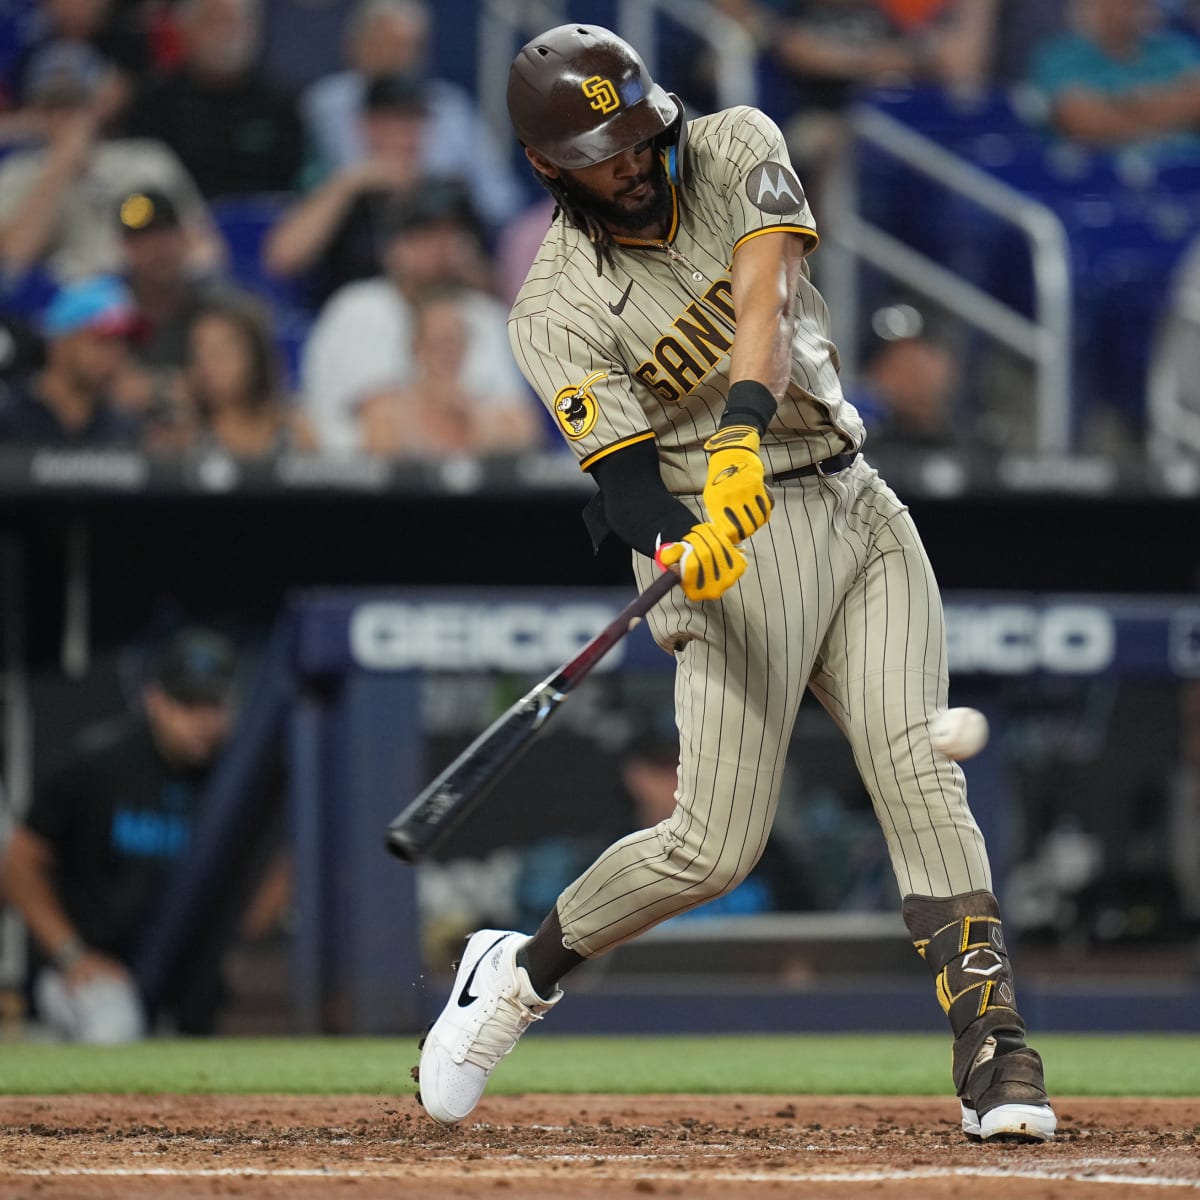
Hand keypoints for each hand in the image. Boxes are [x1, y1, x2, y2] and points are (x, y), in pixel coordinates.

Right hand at [655, 522, 745, 601]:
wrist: (713, 563)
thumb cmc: (692, 563)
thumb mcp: (676, 561)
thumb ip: (670, 557)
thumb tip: (669, 554)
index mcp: (694, 593)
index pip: (691, 567)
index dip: (687, 551)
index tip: (684, 543)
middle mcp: (713, 590)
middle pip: (705, 554)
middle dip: (696, 538)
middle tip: (692, 533)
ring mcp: (729, 580)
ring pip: (716, 546)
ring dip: (706, 533)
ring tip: (700, 531)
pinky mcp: (740, 568)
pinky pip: (727, 544)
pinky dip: (718, 535)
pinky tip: (712, 534)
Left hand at [702, 424, 772, 542]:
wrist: (732, 454)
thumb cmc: (720, 478)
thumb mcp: (712, 497)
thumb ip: (717, 514)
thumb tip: (723, 532)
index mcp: (716, 503)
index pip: (728, 531)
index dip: (734, 537)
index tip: (735, 538)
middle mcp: (730, 499)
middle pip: (745, 528)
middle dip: (747, 532)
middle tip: (746, 530)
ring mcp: (744, 493)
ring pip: (758, 520)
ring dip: (757, 522)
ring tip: (753, 519)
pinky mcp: (757, 486)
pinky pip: (766, 507)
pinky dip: (765, 510)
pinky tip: (761, 507)